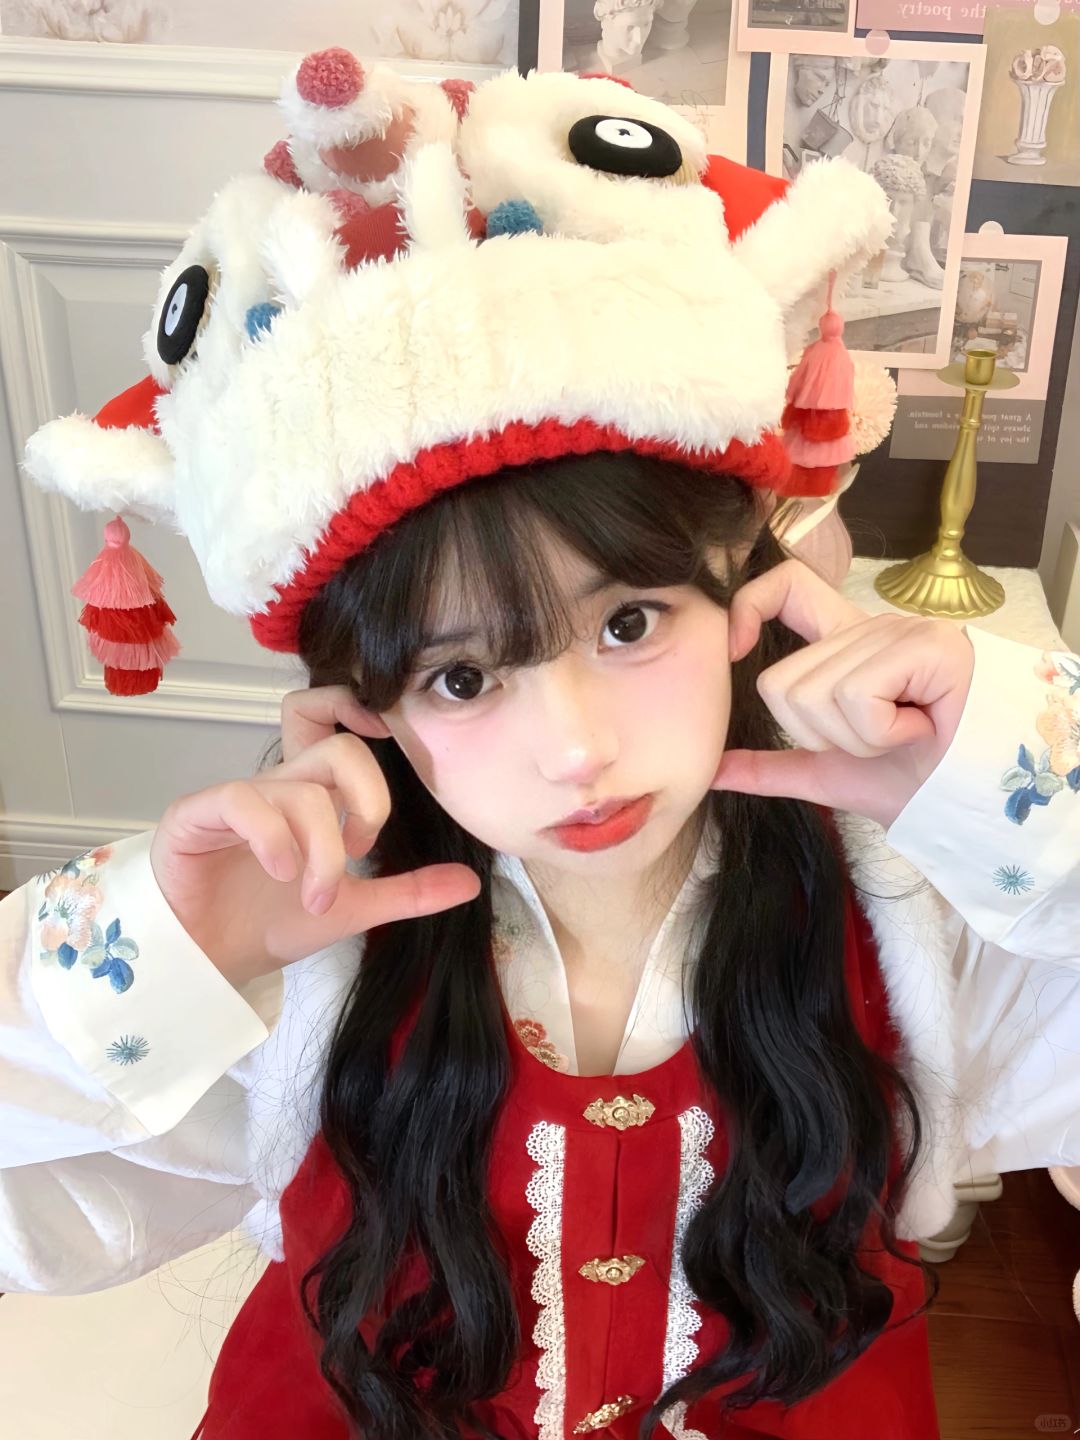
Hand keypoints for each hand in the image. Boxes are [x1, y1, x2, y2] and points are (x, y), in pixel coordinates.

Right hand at [150, 686, 479, 984]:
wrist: (206, 963)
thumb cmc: (269, 923)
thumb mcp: (352, 908)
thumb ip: (407, 892)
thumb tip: (470, 883)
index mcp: (314, 796)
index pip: (338, 725)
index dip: (362, 714)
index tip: (391, 752)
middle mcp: (279, 786)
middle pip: (339, 751)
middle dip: (368, 805)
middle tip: (360, 855)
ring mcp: (238, 797)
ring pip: (303, 791)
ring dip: (324, 852)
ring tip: (317, 897)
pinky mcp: (197, 814)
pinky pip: (246, 800)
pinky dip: (276, 838)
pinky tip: (282, 873)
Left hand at [710, 559, 975, 829]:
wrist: (968, 807)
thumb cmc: (910, 782)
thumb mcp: (826, 773)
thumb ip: (770, 766)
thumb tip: (712, 770)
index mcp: (844, 646)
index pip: (787, 587)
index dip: (749, 605)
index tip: (737, 649)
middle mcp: (871, 628)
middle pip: (782, 681)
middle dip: (819, 734)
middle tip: (876, 739)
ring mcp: (902, 631)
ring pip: (814, 693)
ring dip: (854, 739)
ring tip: (901, 735)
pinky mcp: (930, 646)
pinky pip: (856, 695)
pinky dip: (879, 733)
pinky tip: (920, 730)